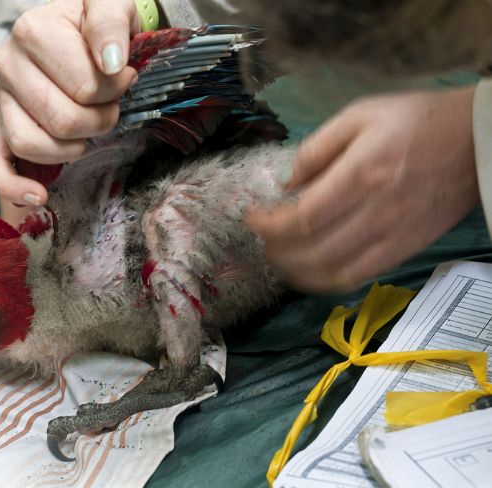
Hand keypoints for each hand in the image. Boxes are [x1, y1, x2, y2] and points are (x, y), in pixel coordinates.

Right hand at [0, 0, 139, 207]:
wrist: (66, 39)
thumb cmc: (91, 28)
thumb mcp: (108, 6)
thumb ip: (109, 23)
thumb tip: (112, 63)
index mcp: (33, 32)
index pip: (85, 87)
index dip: (115, 91)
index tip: (124, 76)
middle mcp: (8, 66)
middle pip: (61, 120)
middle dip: (100, 121)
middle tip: (111, 107)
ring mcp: (1, 101)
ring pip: (32, 145)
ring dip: (72, 148)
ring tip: (88, 133)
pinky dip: (15, 186)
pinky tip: (39, 195)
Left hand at [246, 87, 478, 292]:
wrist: (478, 143)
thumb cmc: (416, 122)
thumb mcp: (361, 115)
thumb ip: (317, 149)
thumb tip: (287, 183)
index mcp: (362, 174)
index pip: (302, 217)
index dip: (268, 224)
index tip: (251, 217)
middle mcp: (376, 211)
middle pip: (311, 250)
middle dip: (274, 250)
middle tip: (260, 239)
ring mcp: (392, 236)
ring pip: (331, 272)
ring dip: (294, 272)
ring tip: (277, 257)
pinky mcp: (403, 249)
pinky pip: (357, 278)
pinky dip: (324, 281)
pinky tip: (308, 271)